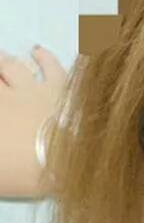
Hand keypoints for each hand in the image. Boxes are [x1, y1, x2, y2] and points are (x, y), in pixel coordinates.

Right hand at [0, 44, 68, 199]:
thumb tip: (1, 143)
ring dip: (2, 60)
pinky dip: (44, 56)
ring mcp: (30, 89)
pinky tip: (38, 50)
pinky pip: (50, 66)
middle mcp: (3, 98)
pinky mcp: (58, 87)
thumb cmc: (20, 172)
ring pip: (11, 66)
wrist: (60, 163)